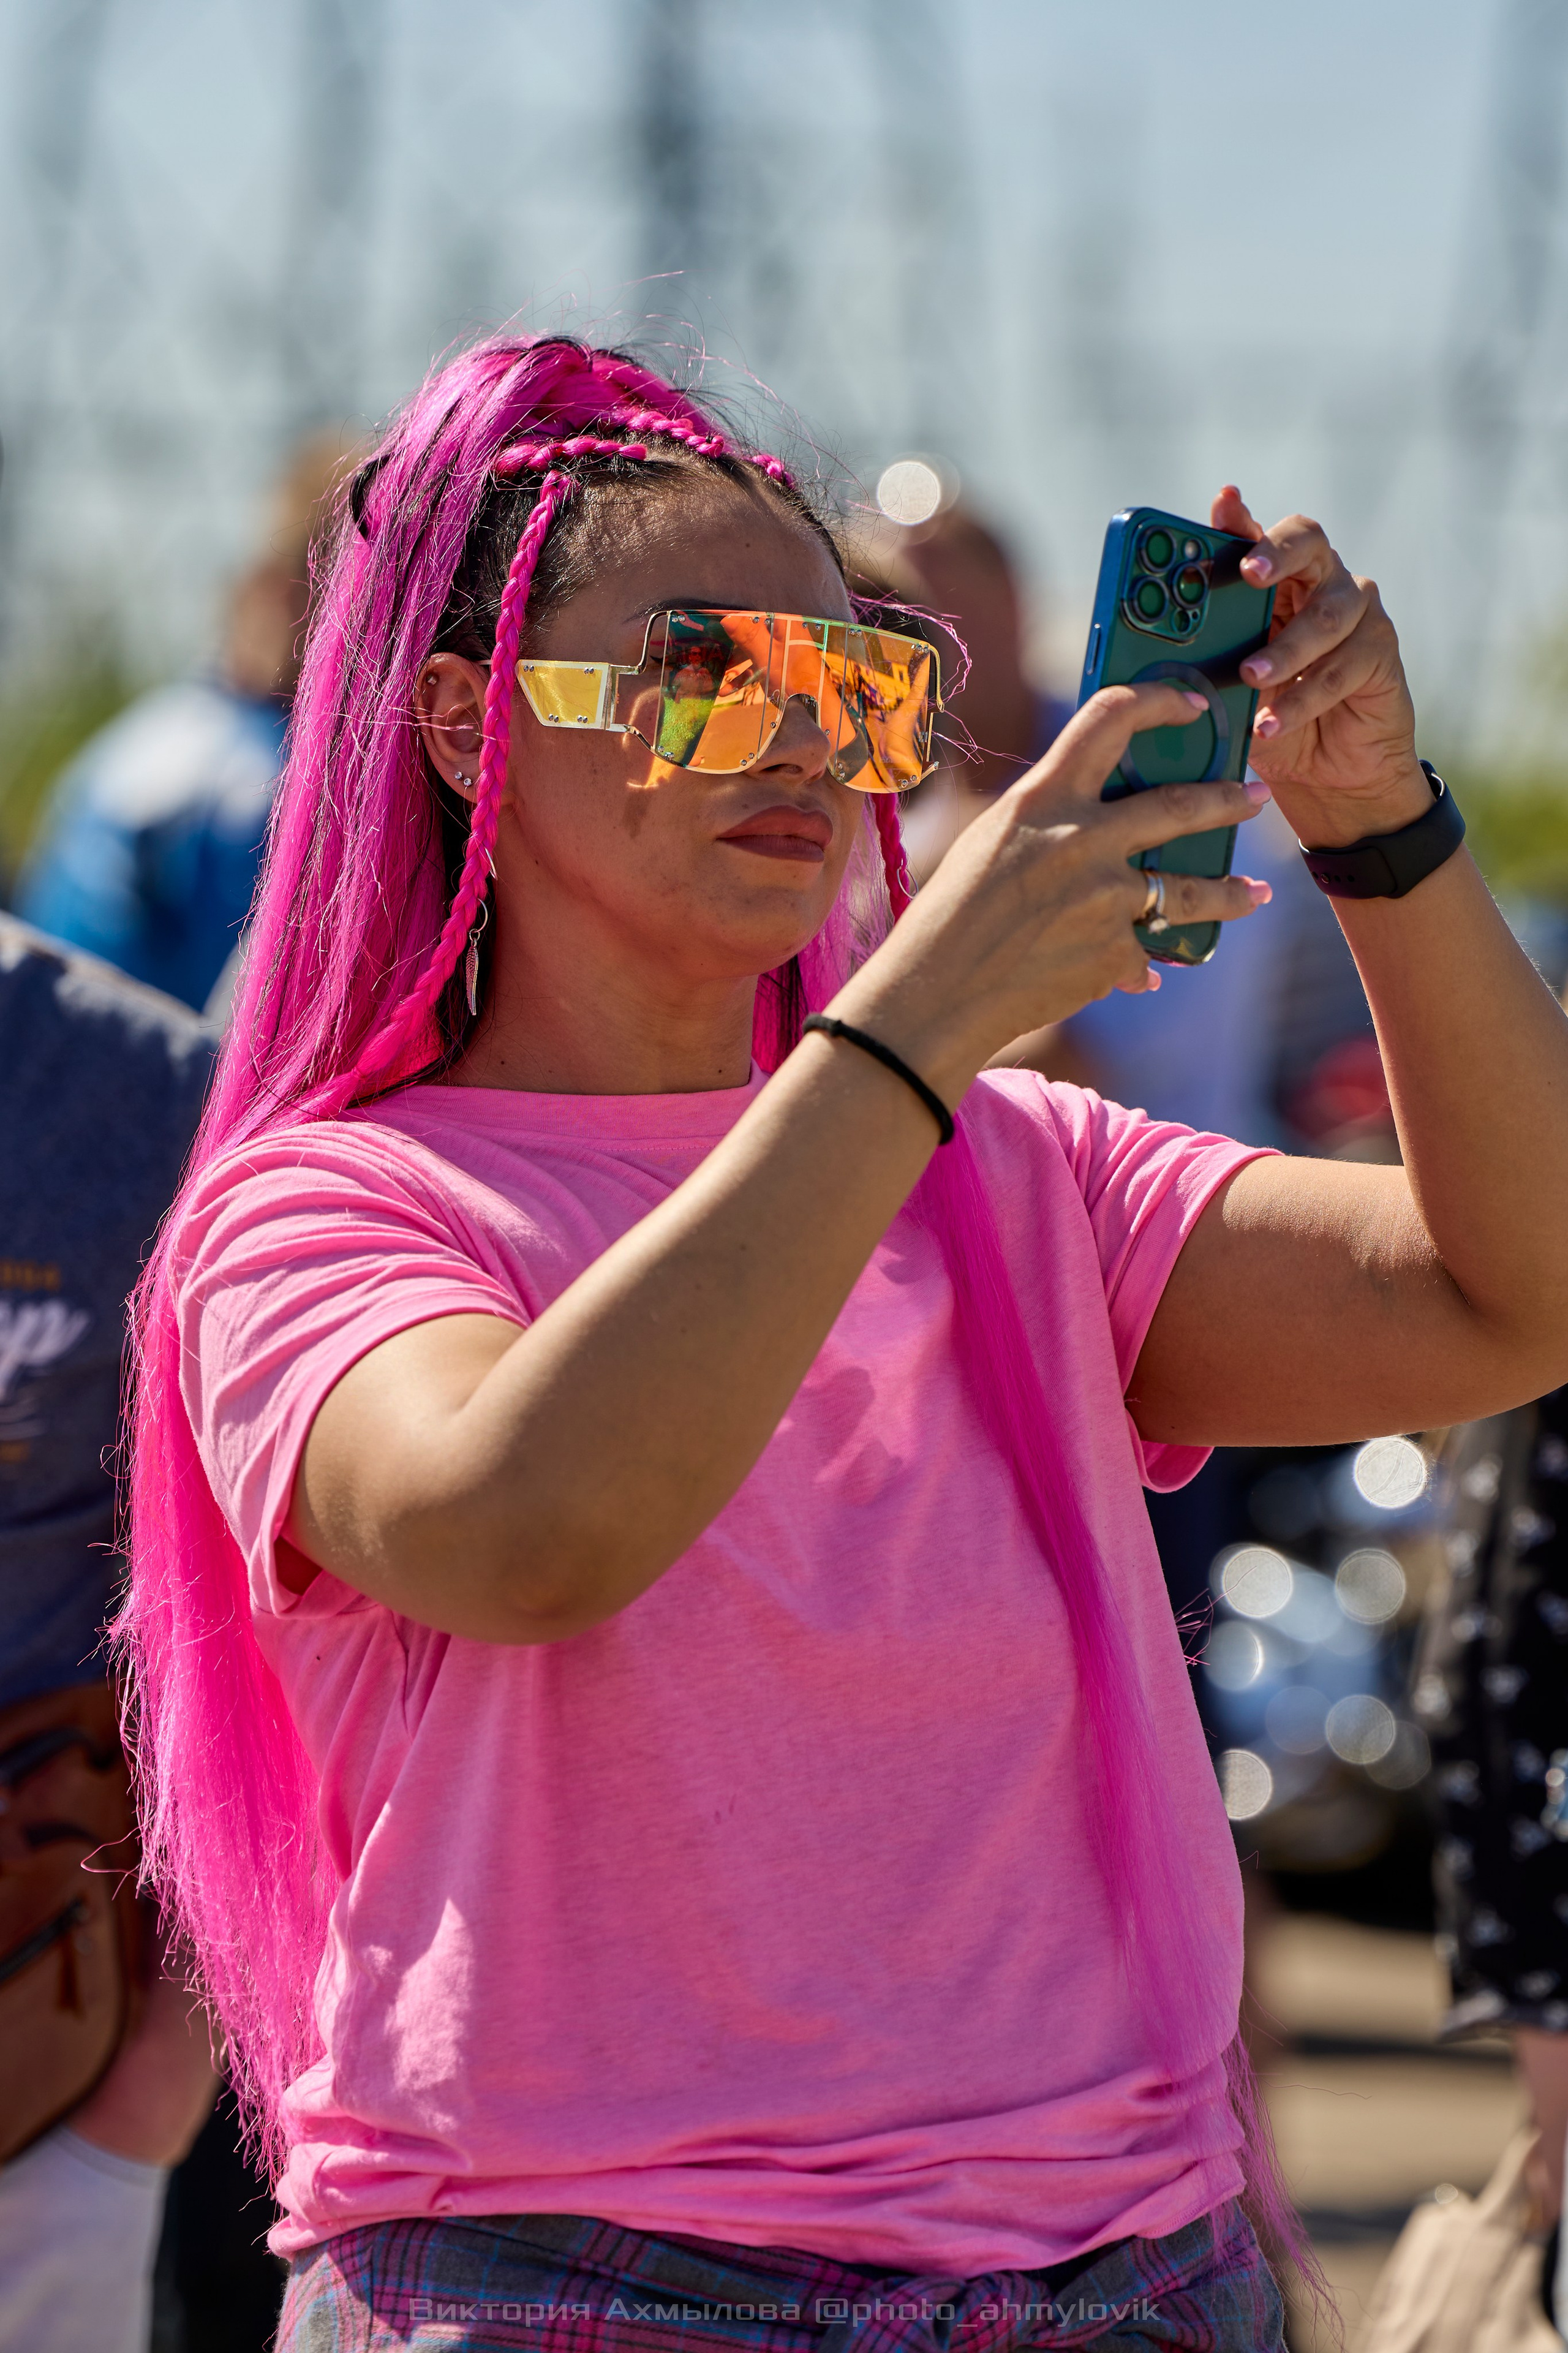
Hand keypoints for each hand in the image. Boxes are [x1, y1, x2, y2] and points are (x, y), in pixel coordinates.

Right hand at [839, 680, 1270, 1099]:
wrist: (935, 994)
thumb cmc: (950, 914)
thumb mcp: (993, 842)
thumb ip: (1049, 820)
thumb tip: (1105, 817)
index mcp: (1042, 798)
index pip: (1111, 719)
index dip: (1161, 702)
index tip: (1194, 706)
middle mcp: (1081, 840)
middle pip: (1180, 806)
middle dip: (1227, 800)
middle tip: (1254, 796)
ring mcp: (1105, 899)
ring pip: (1192, 889)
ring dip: (1231, 890)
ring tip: (1255, 892)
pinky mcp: (1113, 954)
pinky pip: (1148, 952)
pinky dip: (1146, 961)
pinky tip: (1153, 971)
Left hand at [1213, 487, 1428, 848]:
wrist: (1326, 774)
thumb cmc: (1271, 719)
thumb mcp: (1229, 690)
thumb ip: (1204, 656)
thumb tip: (1146, 644)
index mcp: (1278, 583)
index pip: (1258, 537)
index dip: (1241, 518)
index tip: (1223, 504)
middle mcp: (1321, 583)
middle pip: (1308, 541)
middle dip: (1276, 553)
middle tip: (1249, 574)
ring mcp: (1356, 613)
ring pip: (1325, 614)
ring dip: (1285, 649)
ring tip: (1251, 678)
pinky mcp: (1379, 652)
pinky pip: (1340, 668)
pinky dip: (1302, 699)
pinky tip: (1272, 724)